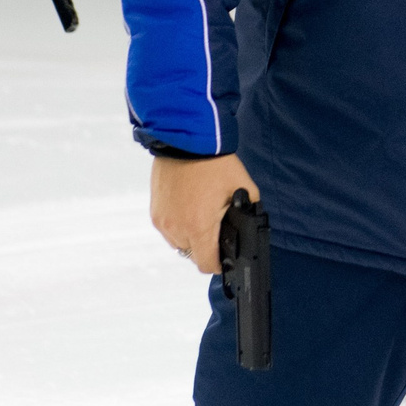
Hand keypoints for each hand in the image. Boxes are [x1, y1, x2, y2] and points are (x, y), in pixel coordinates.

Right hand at [151, 153, 259, 274]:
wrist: (187, 140)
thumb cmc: (215, 163)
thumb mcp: (244, 189)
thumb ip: (248, 214)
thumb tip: (250, 228)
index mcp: (199, 226)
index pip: (207, 265)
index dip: (219, 264)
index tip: (224, 256)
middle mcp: (177, 228)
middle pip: (192, 255)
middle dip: (205, 247)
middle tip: (216, 228)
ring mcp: (163, 220)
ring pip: (178, 243)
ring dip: (190, 237)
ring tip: (201, 214)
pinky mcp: (155, 211)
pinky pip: (168, 229)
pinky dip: (179, 224)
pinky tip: (189, 206)